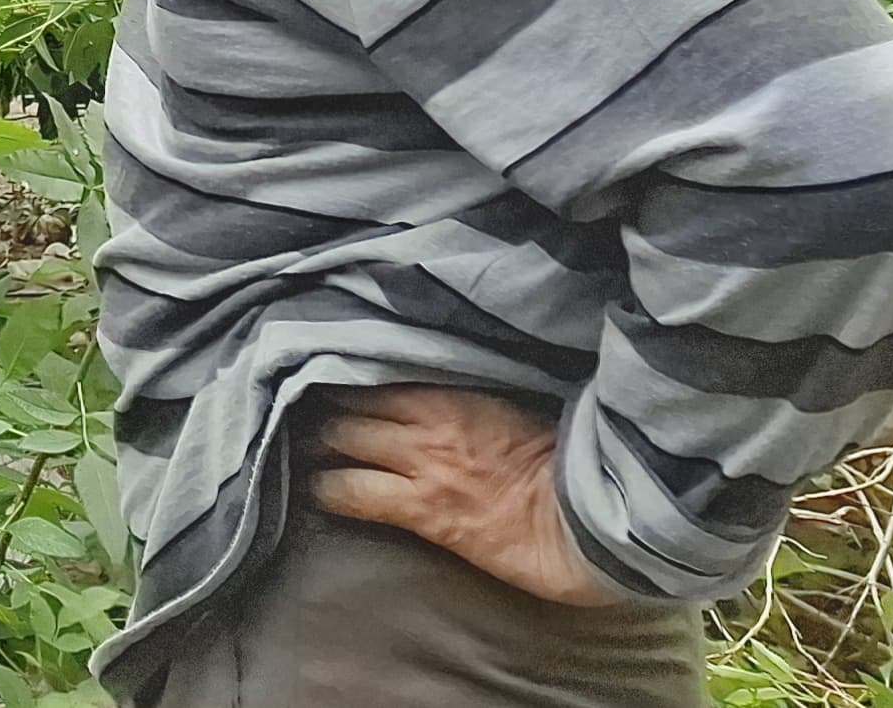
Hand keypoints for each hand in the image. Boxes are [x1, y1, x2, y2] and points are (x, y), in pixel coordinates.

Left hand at [308, 386, 619, 607]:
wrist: (584, 523)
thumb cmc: (560, 467)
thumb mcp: (511, 409)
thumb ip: (465, 396)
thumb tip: (436, 390)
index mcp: (455, 390)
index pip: (380, 370)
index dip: (350, 375)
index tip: (329, 375)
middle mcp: (429, 419)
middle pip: (353, 400)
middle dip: (327, 406)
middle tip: (310, 416)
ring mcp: (422, 463)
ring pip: (344, 438)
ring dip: (322, 443)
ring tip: (308, 451)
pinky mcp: (422, 510)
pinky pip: (355, 492)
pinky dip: (330, 489)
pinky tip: (318, 491)